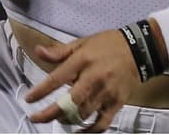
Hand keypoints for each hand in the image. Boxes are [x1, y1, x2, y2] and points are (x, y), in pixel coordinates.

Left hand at [25, 29, 141, 132]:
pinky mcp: (117, 103)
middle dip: (50, 113)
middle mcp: (94, 78)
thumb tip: (38, 51)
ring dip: (67, 120)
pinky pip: (102, 123)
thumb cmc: (107, 45)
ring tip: (58, 118)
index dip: (41, 91)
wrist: (139, 50)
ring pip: (83, 114)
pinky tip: (78, 132)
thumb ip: (58, 51)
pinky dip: (89, 131)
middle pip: (69, 102)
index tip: (28, 100)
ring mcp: (106, 92)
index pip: (57, 78)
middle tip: (36, 118)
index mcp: (82, 61)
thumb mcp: (81, 42)